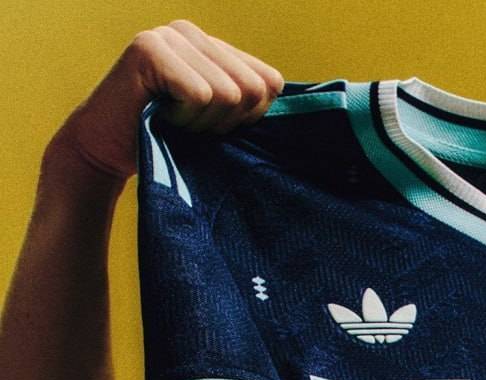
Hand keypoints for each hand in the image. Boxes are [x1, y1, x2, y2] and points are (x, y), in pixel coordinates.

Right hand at [46, 19, 284, 182]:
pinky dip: (184, 118)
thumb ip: (249, 105)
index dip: (248, 118)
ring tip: (173, 120)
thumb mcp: (218, 122)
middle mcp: (192, 32)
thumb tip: (286, 97)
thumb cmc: (166, 141)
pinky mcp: (149, 49)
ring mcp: (169, 36)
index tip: (213, 125)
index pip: (269, 82)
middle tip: (190, 125)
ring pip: (227, 94)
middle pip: (252, 89)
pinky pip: (199, 94)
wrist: (107, 150)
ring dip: (201, 123)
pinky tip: (160, 114)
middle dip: (226, 122)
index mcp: (214, 46)